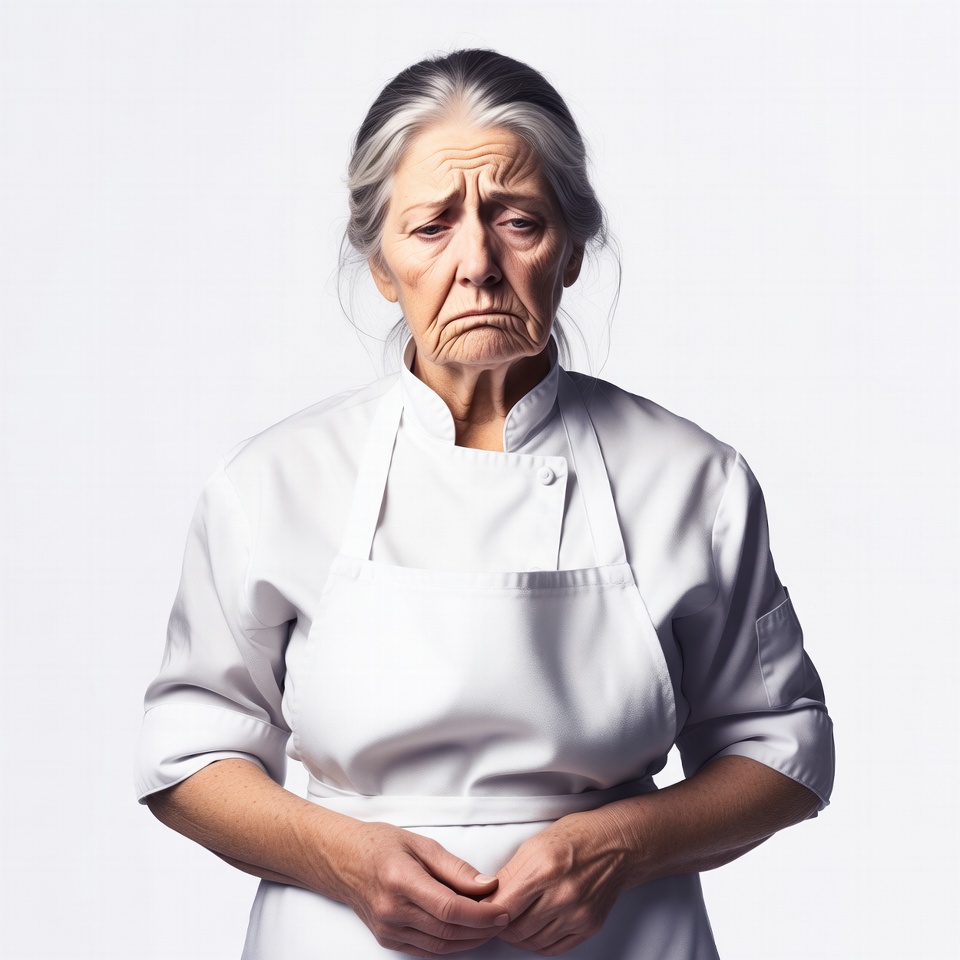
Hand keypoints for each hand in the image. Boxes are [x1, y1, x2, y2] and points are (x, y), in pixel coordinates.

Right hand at [324, 820, 510, 957]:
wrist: (343, 860)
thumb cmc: (381, 845)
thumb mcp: (420, 843)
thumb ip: (455, 867)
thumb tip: (487, 885)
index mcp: (400, 880)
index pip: (449, 907)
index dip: (481, 914)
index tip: (502, 909)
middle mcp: (392, 910)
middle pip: (447, 930)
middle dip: (482, 928)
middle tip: (503, 916)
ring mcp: (388, 929)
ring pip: (439, 945)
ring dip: (470, 940)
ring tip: (489, 925)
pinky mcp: (387, 939)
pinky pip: (426, 950)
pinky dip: (450, 944)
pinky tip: (465, 932)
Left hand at [483, 811, 630, 955]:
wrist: (616, 844)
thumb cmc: (576, 837)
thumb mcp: (534, 845)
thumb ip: (510, 874)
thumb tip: (488, 897)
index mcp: (544, 870)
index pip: (502, 907)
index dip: (486, 912)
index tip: (480, 910)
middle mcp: (563, 896)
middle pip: (516, 929)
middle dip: (499, 925)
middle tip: (495, 917)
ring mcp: (578, 915)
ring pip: (532, 942)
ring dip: (518, 935)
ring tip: (514, 920)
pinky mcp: (589, 927)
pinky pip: (553, 948)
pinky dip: (538, 943)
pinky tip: (534, 928)